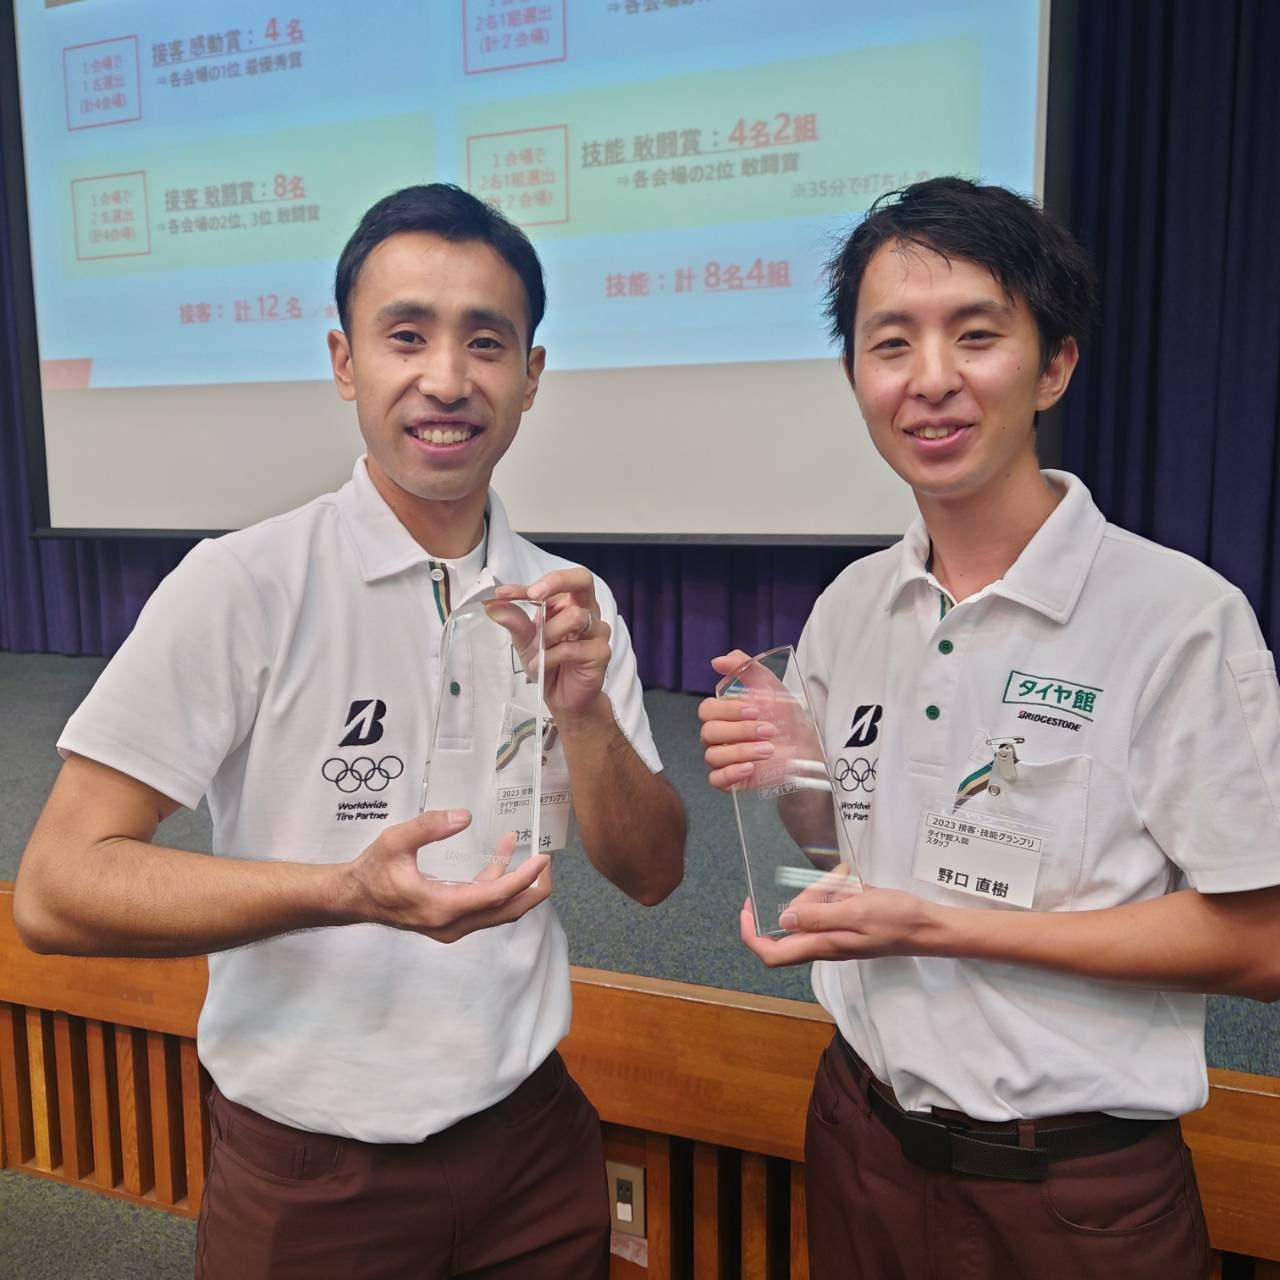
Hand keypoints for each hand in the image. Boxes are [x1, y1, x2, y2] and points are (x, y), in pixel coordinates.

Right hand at [346, 809, 550, 942]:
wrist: (354, 897)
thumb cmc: (373, 870)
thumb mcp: (396, 841)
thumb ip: (428, 827)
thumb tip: (464, 816)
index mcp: (442, 907)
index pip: (495, 897)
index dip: (523, 879)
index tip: (542, 860)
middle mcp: (452, 924)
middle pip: (506, 912)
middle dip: (533, 889)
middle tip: (549, 864)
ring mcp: (451, 926)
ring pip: (497, 911)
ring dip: (515, 884)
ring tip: (528, 852)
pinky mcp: (449, 921)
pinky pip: (483, 906)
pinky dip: (497, 883)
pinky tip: (499, 855)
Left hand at [494, 569, 610, 718]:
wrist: (564, 698)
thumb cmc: (549, 663)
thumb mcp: (525, 641)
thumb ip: (513, 621)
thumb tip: (492, 603)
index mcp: (570, 603)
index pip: (554, 583)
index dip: (526, 586)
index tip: (502, 593)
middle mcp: (588, 611)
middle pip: (583, 579)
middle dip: (556, 582)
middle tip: (534, 594)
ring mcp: (597, 631)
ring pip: (575, 616)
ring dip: (548, 633)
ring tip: (536, 651)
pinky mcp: (601, 653)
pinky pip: (572, 648)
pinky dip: (550, 656)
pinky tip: (540, 665)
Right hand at [699, 650, 819, 791]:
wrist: (807, 751)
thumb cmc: (787, 719)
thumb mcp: (772, 688)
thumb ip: (747, 669)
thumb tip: (718, 660)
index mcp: (724, 714)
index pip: (707, 710)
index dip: (728, 710)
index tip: (755, 710)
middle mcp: (719, 736)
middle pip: (709, 732)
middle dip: (740, 731)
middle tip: (769, 730)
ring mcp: (723, 759)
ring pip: (713, 755)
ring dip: (741, 751)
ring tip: (769, 750)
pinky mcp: (730, 780)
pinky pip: (716, 779)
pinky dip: (730, 773)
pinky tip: (750, 767)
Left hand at [740, 881, 935, 967]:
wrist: (928, 927)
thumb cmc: (895, 919)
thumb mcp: (856, 911)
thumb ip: (819, 917)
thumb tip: (783, 919)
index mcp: (822, 946)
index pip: (772, 954)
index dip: (751, 935)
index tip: (746, 909)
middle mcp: (824, 945)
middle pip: (790, 926)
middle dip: (796, 901)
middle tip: (821, 883)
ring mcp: (836, 937)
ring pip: (809, 914)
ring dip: (817, 893)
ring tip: (842, 879)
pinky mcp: (848, 927)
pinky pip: (827, 909)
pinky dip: (832, 893)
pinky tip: (849, 882)